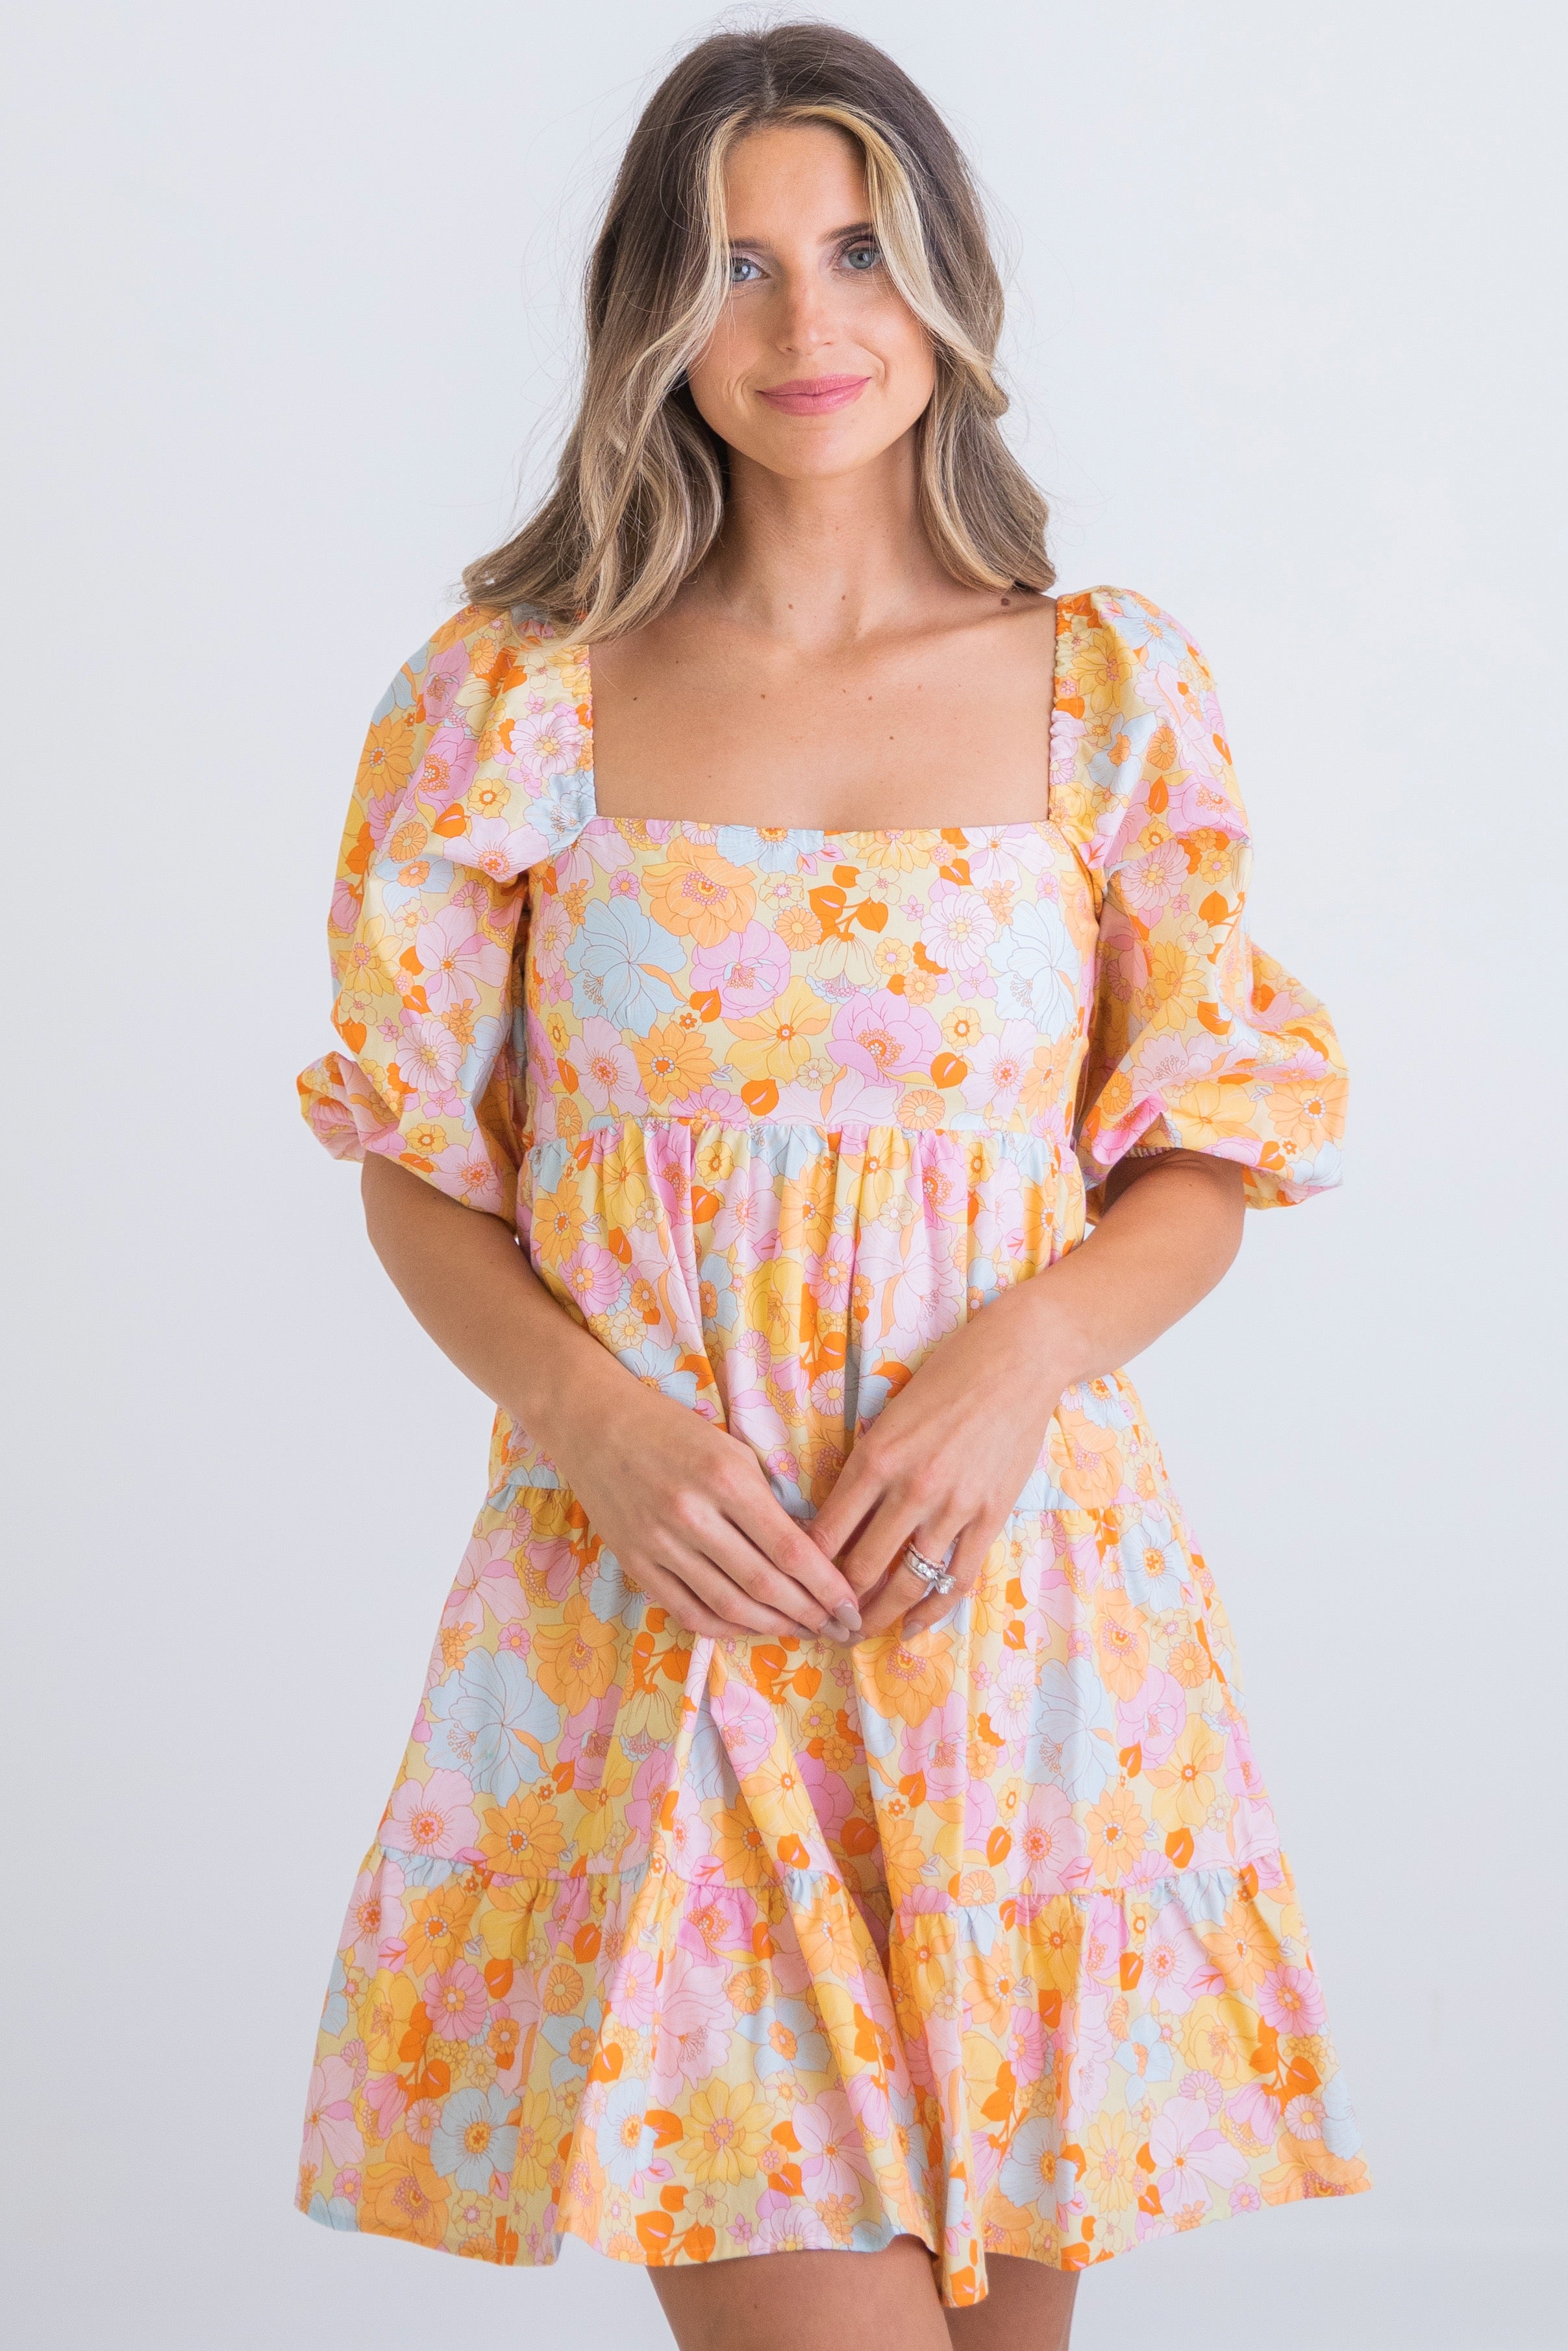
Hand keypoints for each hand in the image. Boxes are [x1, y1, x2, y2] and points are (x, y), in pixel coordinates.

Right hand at [533, 1356, 863, 1643]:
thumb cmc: (673, 1429)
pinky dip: (725, 1628)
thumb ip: (766, 1501)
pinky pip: (687, 1611)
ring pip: (728, 1606)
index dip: (826, 1585)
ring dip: (774, 1627)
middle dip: (810, 1614)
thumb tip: (808, 1555)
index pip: (789, 1548)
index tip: (852, 1604)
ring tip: (805, 1632)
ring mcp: (659, 1544)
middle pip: (764, 1585)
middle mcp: (692, 1515)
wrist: (594, 1422)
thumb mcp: (732, 1449)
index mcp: (726, 1478)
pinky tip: (751, 1629)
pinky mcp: (635, 1563)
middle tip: (839, 1629)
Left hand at [807, 1283, 1067, 1637]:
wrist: (1018, 1359)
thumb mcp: (889, 1415)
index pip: (826, 1532)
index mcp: (875, 1458)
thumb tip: (836, 1516)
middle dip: (835, 1605)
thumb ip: (867, 1466)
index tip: (793, 1587)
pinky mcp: (990, 1516)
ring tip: (858, 1634)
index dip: (804, 1570)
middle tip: (819, 1623)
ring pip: (907, 1582)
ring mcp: (954, 1507)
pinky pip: (956, 1578)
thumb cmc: (947, 1376)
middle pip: (861, 1568)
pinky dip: (931, 1610)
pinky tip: (911, 1627)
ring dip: (879, 1617)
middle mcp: (911, 1489)